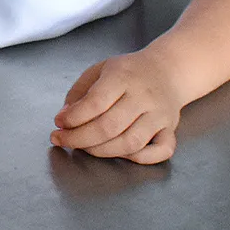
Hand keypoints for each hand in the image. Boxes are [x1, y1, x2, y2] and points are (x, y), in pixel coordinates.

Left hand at [52, 51, 181, 163]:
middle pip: (109, 127)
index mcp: (123, 77)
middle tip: (62, 140)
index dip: (73, 118)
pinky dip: (140, 158)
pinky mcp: (170, 129)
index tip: (58, 123)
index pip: (95, 103)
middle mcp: (143, 96)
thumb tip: (65, 118)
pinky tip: (119, 153)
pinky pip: (161, 151)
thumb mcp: (99, 70)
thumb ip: (79, 93)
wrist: (168, 70)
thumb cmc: (128, 72)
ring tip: (84, 147)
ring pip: (131, 143)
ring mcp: (159, 115)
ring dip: (101, 151)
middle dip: (79, 139)